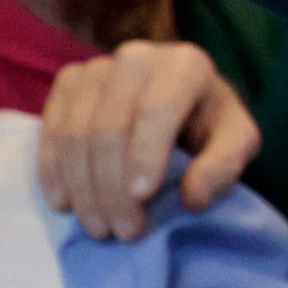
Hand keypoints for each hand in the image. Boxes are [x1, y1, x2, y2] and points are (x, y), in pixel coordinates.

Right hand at [34, 39, 256, 238]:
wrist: (180, 102)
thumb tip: (193, 198)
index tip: (141, 198)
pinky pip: (50, 130)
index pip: (155, 109)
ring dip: (82, 188)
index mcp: (185, 64)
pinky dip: (53, 172)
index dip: (144, 155)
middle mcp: (136, 56)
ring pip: (74, 133)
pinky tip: (64, 203)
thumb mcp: (237, 142)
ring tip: (99, 228)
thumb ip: (224, 166)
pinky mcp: (67, 82)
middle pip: (109, 128)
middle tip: (123, 231)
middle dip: (111, 187)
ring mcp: (95, 67)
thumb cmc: (209, 124)